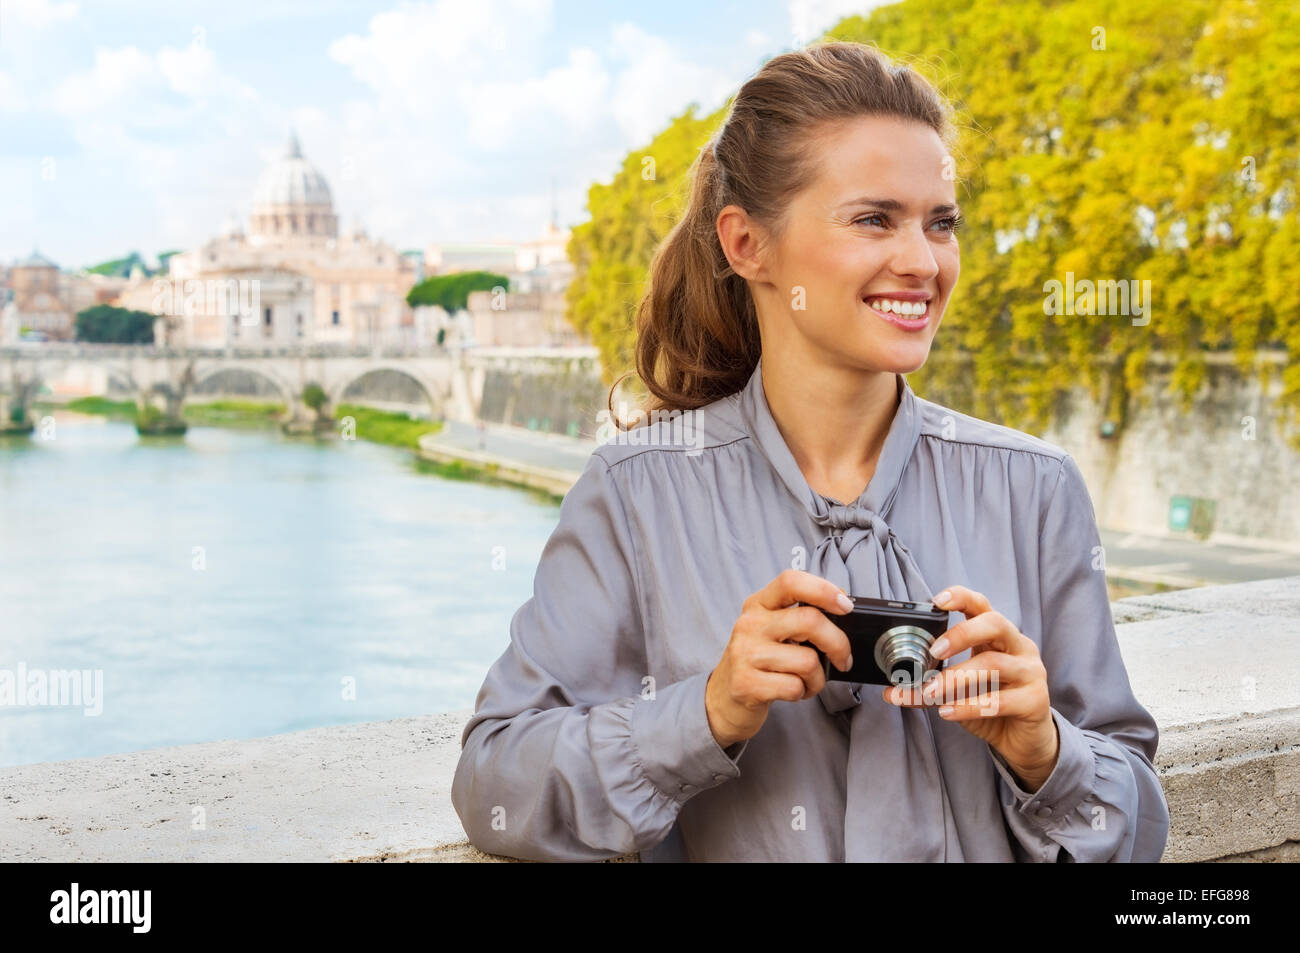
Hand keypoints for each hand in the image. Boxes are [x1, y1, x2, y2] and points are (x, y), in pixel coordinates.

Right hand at [706, 570, 854, 748]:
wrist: (722, 699)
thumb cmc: (759, 661)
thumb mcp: (773, 629)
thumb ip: (801, 615)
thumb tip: (842, 603)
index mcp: (759, 604)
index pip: (791, 581)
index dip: (823, 590)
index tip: (845, 606)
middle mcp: (749, 624)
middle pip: (809, 621)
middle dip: (838, 644)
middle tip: (843, 658)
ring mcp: (745, 653)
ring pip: (807, 660)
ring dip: (818, 678)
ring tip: (807, 681)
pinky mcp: (745, 683)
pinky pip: (794, 686)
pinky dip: (803, 693)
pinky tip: (792, 691)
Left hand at [882, 584, 1059, 790]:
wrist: (1023, 740)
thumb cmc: (991, 704)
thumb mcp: (957, 691)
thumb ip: (928, 686)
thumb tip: (891, 690)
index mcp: (998, 636)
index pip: (982, 605)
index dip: (961, 597)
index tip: (937, 601)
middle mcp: (1019, 647)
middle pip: (995, 624)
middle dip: (962, 633)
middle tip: (934, 650)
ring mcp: (1031, 672)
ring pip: (995, 663)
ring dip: (957, 677)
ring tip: (930, 691)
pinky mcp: (1035, 701)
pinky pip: (1000, 700)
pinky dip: (969, 705)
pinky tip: (947, 711)